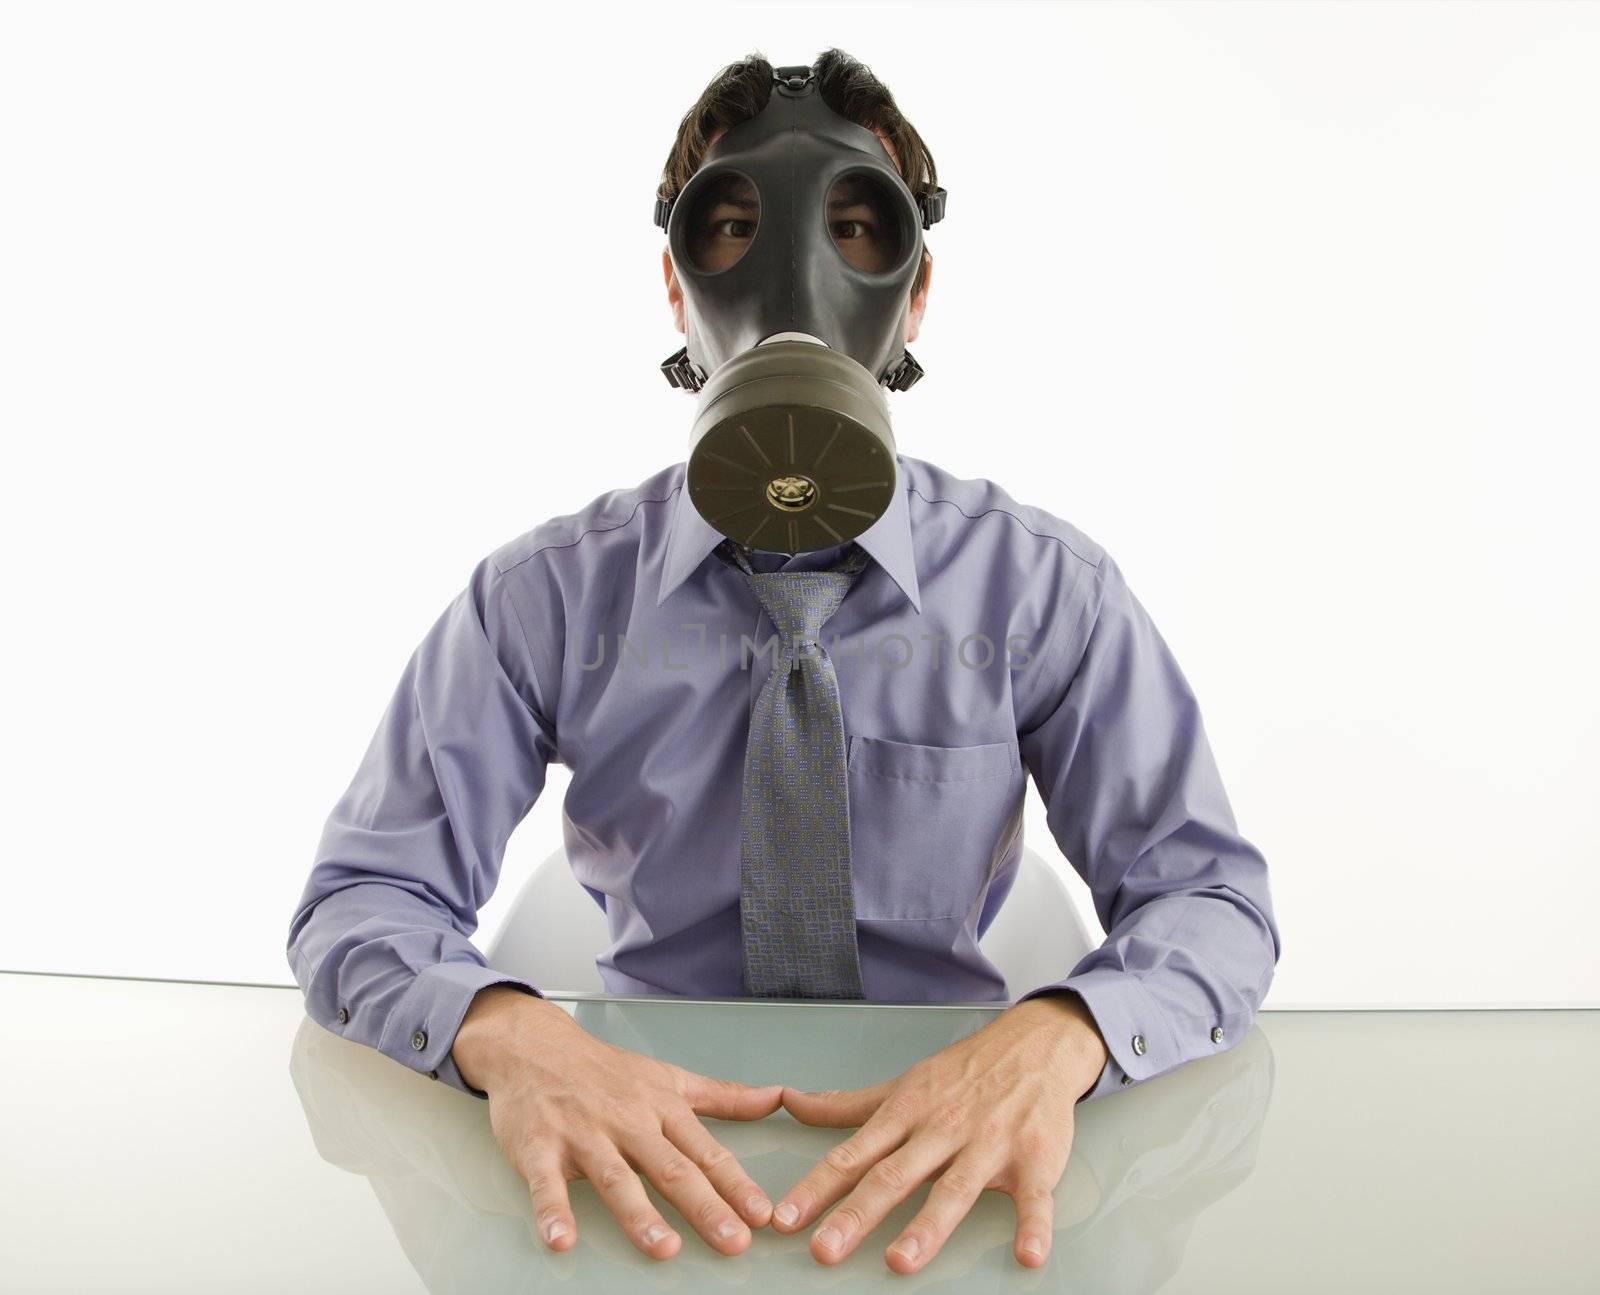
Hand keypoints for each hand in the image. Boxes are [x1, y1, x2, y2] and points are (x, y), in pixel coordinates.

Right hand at [452, 985, 783, 1258]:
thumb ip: (722, 1096)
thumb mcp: (669, 1078)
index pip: (705, 1152)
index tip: (762, 1214)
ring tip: (663, 1248)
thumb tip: (776, 1097)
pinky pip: (545, 1183)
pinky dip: (552, 1210)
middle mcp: (627, 1122)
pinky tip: (561, 1239)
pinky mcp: (538, 1147)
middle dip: (704, 1206)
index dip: (736, 1184)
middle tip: (733, 1240)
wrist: (533, 1046)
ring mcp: (583, 1135)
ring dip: (638, 1214)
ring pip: (614, 1177)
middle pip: (670, 1169)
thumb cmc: (605, 1070)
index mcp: (661, 1109)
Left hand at [770, 991, 1107, 1272]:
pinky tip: (1026, 1254)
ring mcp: (988, 1146)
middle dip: (857, 1214)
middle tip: (824, 1250)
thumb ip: (846, 1105)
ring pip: (954, 1189)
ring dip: (928, 1226)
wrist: (1034, 1046)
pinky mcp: (1034, 1161)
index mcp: (905, 1115)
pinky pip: (1033, 1198)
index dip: (816, 1188)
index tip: (786, 1220)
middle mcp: (941, 1131)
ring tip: (900, 1261)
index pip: (852, 1155)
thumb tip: (793, 1103)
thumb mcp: (902, 1085)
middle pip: (893, 1176)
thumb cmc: (963, 1073)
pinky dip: (1033, 1225)